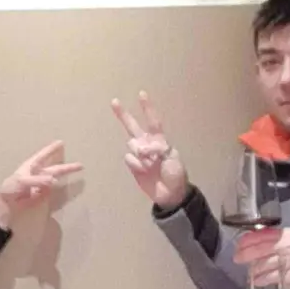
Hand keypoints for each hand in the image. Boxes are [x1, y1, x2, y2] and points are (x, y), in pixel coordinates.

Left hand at [0, 140, 82, 225]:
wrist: (4, 203)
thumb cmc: (10, 188)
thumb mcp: (22, 181)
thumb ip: (37, 180)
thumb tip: (54, 180)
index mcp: (31, 167)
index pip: (43, 156)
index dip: (51, 149)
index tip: (61, 142)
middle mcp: (37, 174)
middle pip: (54, 168)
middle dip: (66, 167)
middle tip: (80, 165)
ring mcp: (39, 184)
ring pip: (54, 178)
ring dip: (63, 175)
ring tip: (75, 172)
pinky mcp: (40, 195)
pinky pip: (50, 190)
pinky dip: (55, 188)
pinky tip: (60, 185)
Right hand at [110, 93, 188, 210]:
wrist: (170, 194)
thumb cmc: (175, 174)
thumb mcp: (172, 159)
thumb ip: (158, 150)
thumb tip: (142, 148)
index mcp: (160, 140)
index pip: (153, 122)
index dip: (147, 108)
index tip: (141, 94)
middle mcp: (147, 144)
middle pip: (133, 127)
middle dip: (123, 114)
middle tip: (114, 101)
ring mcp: (139, 155)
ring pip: (132, 145)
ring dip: (141, 154)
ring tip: (152, 166)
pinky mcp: (133, 166)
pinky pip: (129, 159)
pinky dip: (137, 165)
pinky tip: (144, 172)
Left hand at [233, 226, 289, 287]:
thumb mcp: (287, 244)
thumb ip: (271, 243)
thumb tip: (247, 246)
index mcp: (287, 234)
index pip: (263, 234)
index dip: (248, 240)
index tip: (238, 246)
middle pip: (263, 248)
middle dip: (247, 254)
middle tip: (237, 259)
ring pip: (268, 262)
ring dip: (256, 268)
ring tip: (251, 273)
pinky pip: (275, 276)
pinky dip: (264, 278)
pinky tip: (258, 281)